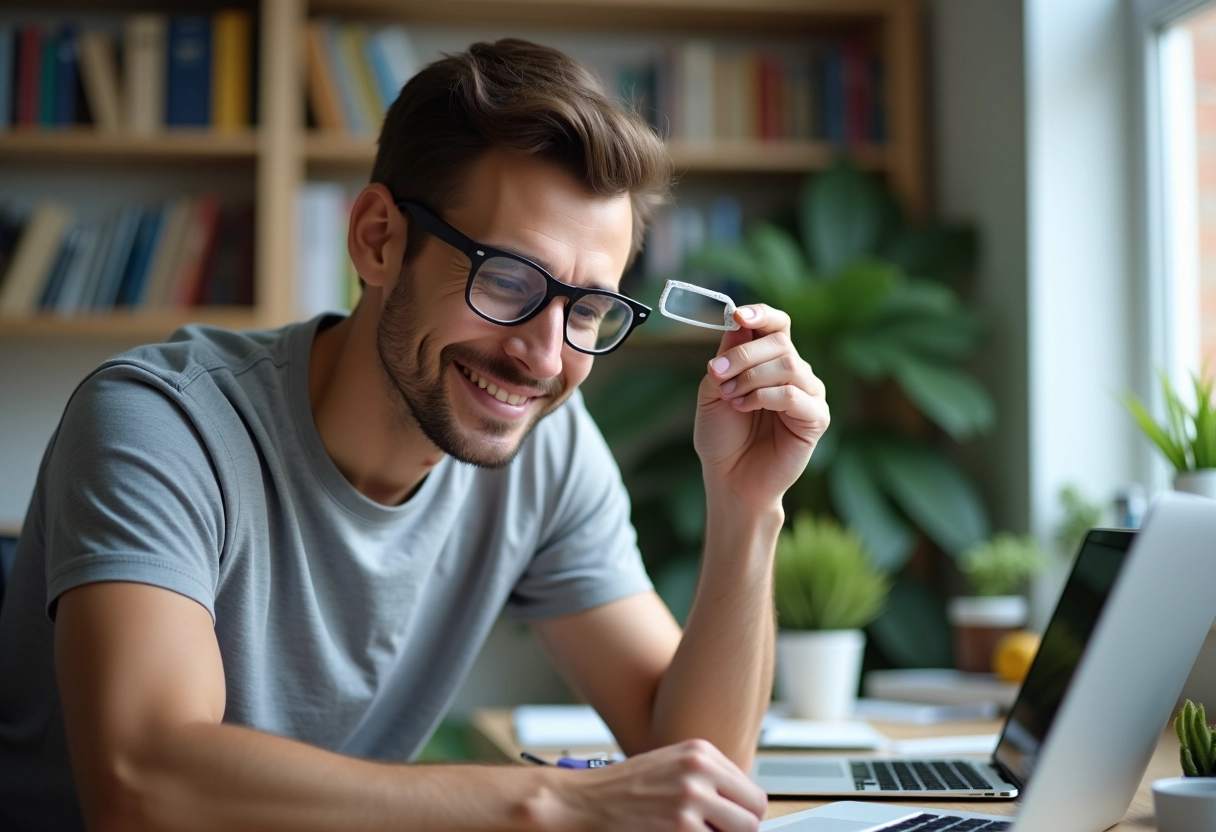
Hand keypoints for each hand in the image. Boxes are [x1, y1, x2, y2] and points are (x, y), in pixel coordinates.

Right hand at [543, 739, 766, 831]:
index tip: (729, 823)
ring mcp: (689, 800)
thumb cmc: (624, 788)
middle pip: (752, 817)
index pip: (753, 794)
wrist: (584, 801)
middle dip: (735, 831)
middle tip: (709, 831)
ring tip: (689, 831)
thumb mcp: (672, 766)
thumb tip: (744, 810)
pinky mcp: (680, 829)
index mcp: (701, 753)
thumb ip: (709, 780)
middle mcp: (699, 772)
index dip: (742, 815)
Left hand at [694, 304, 828, 510]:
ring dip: (751, 377)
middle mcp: (794, 372)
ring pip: (789, 364)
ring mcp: (808, 394)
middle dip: (743, 355)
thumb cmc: (722, 437)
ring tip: (730, 397)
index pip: (777, 324)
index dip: (761, 315)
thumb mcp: (713, 390)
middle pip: (780, 341)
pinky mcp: (815, 418)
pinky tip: (745, 408)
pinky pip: (794, 394)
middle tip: (718, 375)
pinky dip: (765, 397)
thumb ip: (726, 357)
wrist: (729, 478)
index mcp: (770, 361)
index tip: (737, 316)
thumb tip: (737, 322)